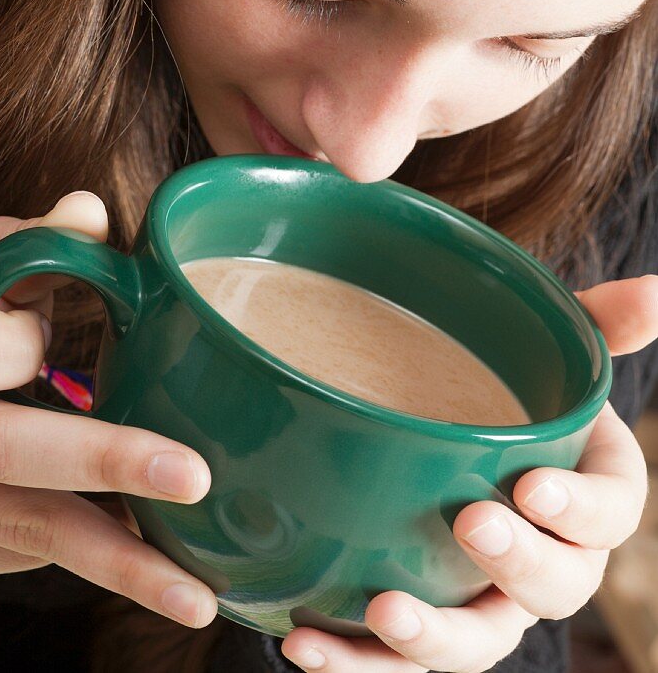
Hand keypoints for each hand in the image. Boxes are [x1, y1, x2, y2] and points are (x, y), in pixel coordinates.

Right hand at [0, 193, 216, 629]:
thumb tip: (91, 213)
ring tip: (197, 591)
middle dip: (106, 463)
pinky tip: (141, 560)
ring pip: (18, 532)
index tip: (55, 340)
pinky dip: (77, 560)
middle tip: (196, 478)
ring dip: (112, 563)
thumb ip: (23, 244)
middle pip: (4, 451)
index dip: (20, 345)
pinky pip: (7, 559)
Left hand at [281, 275, 657, 671]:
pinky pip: (397, 662)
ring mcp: (484, 600)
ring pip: (477, 642)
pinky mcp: (425, 622)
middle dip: (517, 563)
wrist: (447, 426)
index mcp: (587, 497)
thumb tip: (653, 291)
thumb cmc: (513, 392)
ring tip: (381, 610)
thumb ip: (597, 324)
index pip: (609, 514)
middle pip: (554, 586)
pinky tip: (305, 639)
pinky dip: (356, 662)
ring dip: (433, 639)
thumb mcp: (550, 349)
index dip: (581, 510)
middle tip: (470, 522)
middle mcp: (546, 559)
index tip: (533, 485)